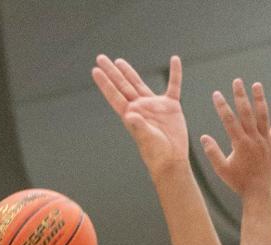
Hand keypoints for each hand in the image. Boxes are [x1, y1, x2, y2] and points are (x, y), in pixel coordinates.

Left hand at [93, 54, 188, 177]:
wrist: (172, 160)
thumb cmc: (156, 154)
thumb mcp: (146, 139)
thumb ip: (138, 126)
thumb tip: (130, 114)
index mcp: (131, 115)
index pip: (115, 95)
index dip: (105, 83)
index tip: (95, 70)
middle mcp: (140, 107)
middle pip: (123, 85)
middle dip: (112, 72)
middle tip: (100, 58)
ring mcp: (154, 106)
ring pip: (139, 83)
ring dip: (129, 72)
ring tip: (118, 61)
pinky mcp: (171, 106)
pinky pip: (173, 86)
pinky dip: (175, 73)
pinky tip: (175, 59)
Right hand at [201, 80, 270, 199]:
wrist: (259, 193)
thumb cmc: (239, 183)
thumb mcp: (222, 170)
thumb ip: (212, 153)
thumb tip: (204, 137)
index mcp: (240, 144)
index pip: (229, 120)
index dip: (222, 106)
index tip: (216, 94)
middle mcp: (254, 139)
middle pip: (246, 112)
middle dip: (240, 95)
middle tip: (237, 81)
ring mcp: (266, 141)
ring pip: (263, 116)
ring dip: (259, 99)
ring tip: (256, 84)